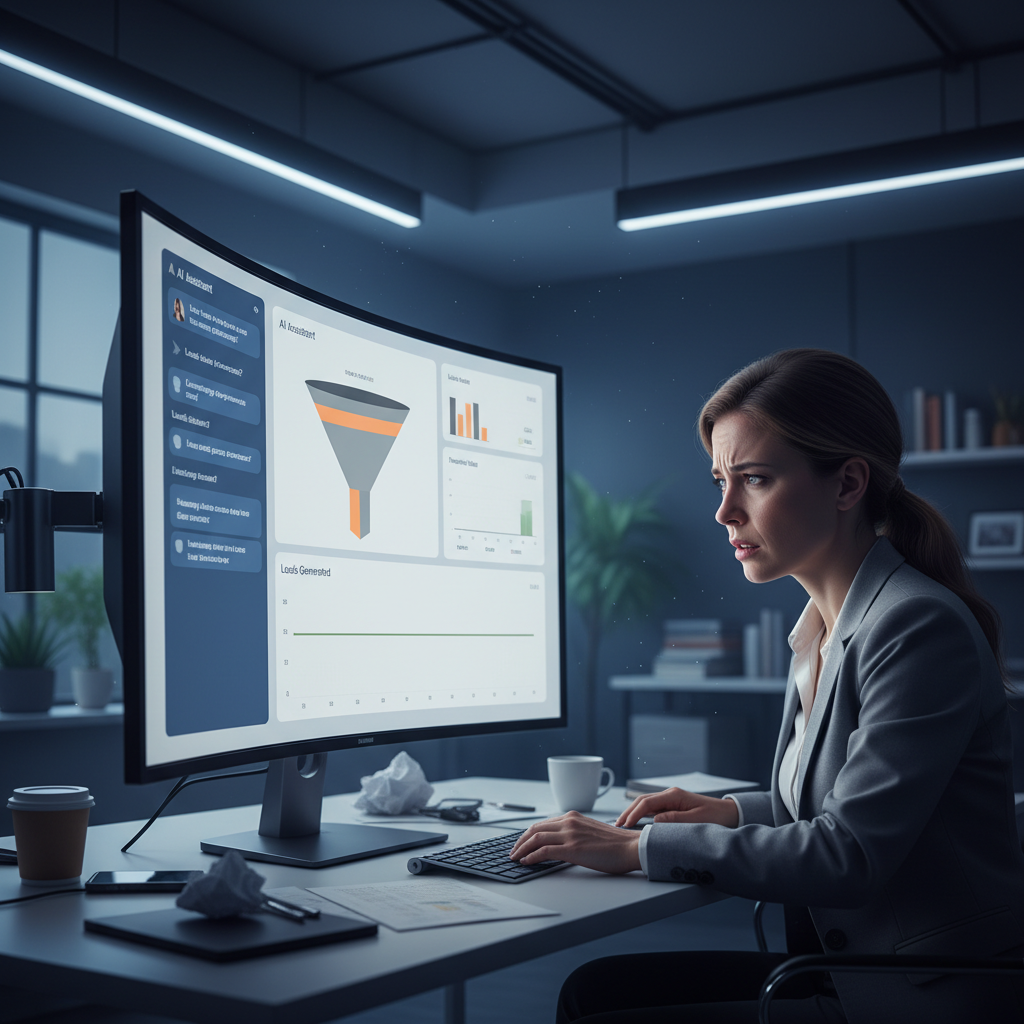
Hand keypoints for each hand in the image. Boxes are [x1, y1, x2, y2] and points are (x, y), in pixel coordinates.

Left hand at [508, 812, 640, 873]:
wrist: (630, 847)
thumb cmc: (615, 844)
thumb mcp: (590, 832)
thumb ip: (575, 833)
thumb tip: (561, 844)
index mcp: (573, 817)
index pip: (543, 823)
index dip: (528, 834)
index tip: (521, 842)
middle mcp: (569, 822)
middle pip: (535, 829)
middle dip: (521, 841)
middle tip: (513, 851)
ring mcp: (570, 834)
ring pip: (536, 838)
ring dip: (522, 849)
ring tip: (515, 858)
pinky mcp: (572, 849)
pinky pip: (544, 851)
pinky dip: (531, 856)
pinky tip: (526, 862)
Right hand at [615, 788, 738, 828]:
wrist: (729, 814)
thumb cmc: (716, 817)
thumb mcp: (696, 820)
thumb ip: (675, 820)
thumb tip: (654, 820)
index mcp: (674, 795)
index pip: (647, 803)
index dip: (634, 814)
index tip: (624, 825)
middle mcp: (670, 794)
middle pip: (642, 801)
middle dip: (628, 812)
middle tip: (616, 825)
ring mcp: (671, 799)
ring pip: (646, 804)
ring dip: (633, 813)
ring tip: (622, 824)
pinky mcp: (673, 806)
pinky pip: (653, 809)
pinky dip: (641, 815)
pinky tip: (636, 823)